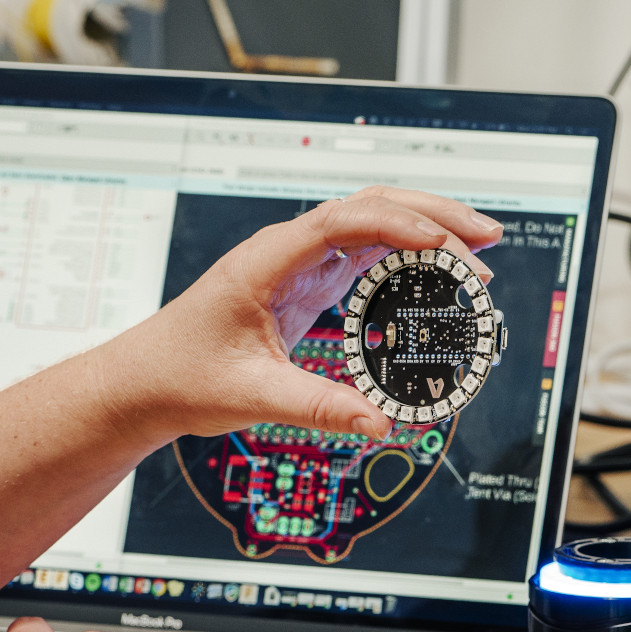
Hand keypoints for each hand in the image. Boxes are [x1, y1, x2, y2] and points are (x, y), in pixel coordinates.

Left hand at [110, 185, 501, 441]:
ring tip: (477, 249)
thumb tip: (379, 425)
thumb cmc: (181, 376)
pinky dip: (408, 255)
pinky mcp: (309, 284)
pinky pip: (367, 253)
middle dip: (433, 215)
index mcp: (266, 261)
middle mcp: (287, 251)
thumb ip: (318, 408)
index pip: (340, 221)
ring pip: (373, 224)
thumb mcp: (252, 395)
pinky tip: (440, 269)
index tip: (442, 243)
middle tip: (485, 238)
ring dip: (427, 229)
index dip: (396, 225)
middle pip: (370, 207)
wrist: (145, 382)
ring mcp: (300, 264)